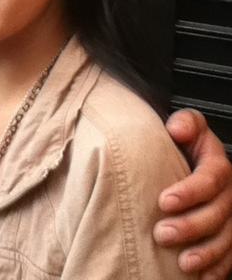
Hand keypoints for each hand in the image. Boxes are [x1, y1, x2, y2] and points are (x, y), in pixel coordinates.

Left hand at [153, 109, 231, 278]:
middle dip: (192, 227)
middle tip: (162, 234)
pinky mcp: (228, 235)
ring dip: (206, 253)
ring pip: (226, 238)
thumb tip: (178, 129)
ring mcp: (231, 216)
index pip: (211, 178)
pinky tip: (204, 278)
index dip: (190, 191)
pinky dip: (218, 268)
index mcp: (218, 164)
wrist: (186, 157)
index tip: (164, 201)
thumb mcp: (185, 125)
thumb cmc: (183, 142)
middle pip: (218, 213)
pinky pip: (231, 256)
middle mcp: (229, 192)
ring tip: (182, 263)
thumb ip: (185, 122)